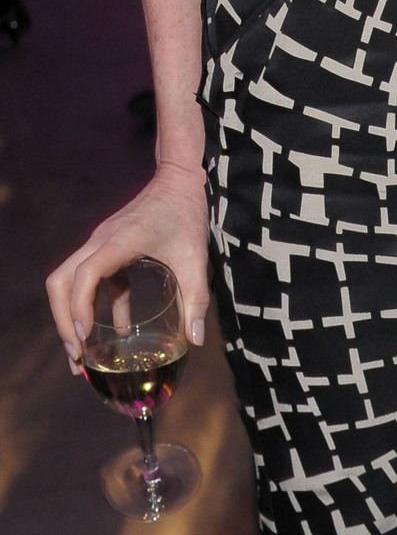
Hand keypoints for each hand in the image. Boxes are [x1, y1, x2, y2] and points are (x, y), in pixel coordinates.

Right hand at [46, 162, 209, 371]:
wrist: (180, 180)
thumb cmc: (186, 213)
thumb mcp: (195, 257)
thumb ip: (196, 298)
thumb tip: (195, 340)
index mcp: (119, 241)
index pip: (84, 274)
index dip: (79, 306)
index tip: (83, 336)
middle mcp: (101, 242)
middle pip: (61, 281)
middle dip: (63, 320)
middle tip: (76, 355)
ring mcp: (102, 244)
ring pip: (70, 281)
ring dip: (73, 315)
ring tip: (84, 352)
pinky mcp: (110, 248)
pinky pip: (93, 280)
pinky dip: (98, 304)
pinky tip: (118, 330)